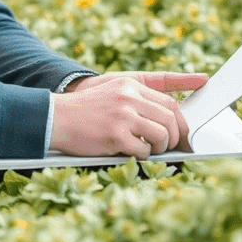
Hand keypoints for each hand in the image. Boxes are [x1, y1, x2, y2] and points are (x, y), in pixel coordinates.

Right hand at [51, 71, 207, 159]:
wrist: (56, 118)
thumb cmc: (85, 110)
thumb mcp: (113, 92)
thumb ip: (137, 98)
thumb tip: (167, 115)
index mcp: (131, 85)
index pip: (169, 101)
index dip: (181, 120)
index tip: (185, 131)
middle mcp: (129, 97)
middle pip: (170, 118)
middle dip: (175, 136)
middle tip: (171, 146)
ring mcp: (123, 116)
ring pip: (161, 135)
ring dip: (161, 148)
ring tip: (152, 150)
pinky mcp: (115, 135)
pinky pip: (143, 150)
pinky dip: (142, 156)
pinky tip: (132, 153)